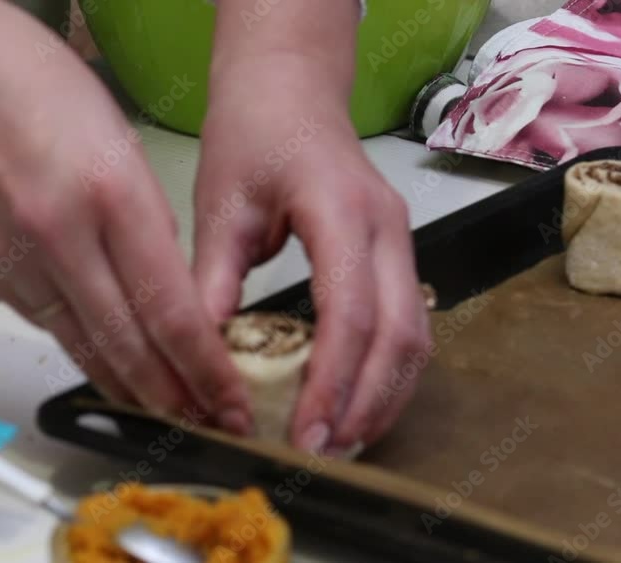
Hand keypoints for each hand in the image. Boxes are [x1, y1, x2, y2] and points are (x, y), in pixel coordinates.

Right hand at [0, 1, 251, 431]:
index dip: (207, 367)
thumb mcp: (115, 134)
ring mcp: (15, 260)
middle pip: (128, 345)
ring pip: (83, 347)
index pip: (170, 308)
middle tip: (209, 422)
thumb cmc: (19, 76)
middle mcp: (60, 237)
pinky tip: (105, 368)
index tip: (230, 397)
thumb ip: (142, 214)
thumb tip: (162, 279)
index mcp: (108, 192)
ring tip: (166, 412)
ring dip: (130, 387)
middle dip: (176, 395)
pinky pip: (45, 325)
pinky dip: (82, 352)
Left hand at [193, 57, 429, 452]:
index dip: (331, 380)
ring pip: (416, 336)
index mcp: (339, 209)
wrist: (291, 88)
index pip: (349, 311)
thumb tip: (204, 355)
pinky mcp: (397, 253)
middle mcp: (387, 227)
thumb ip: (215, 277)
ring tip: (344, 442)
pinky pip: (409, 324)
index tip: (304, 430)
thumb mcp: (221, 202)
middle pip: (399, 334)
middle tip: (326, 452)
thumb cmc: (253, 133)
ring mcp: (401, 239)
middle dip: (366, 403)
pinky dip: (389, 373)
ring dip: (385, 396)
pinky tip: (358, 403)